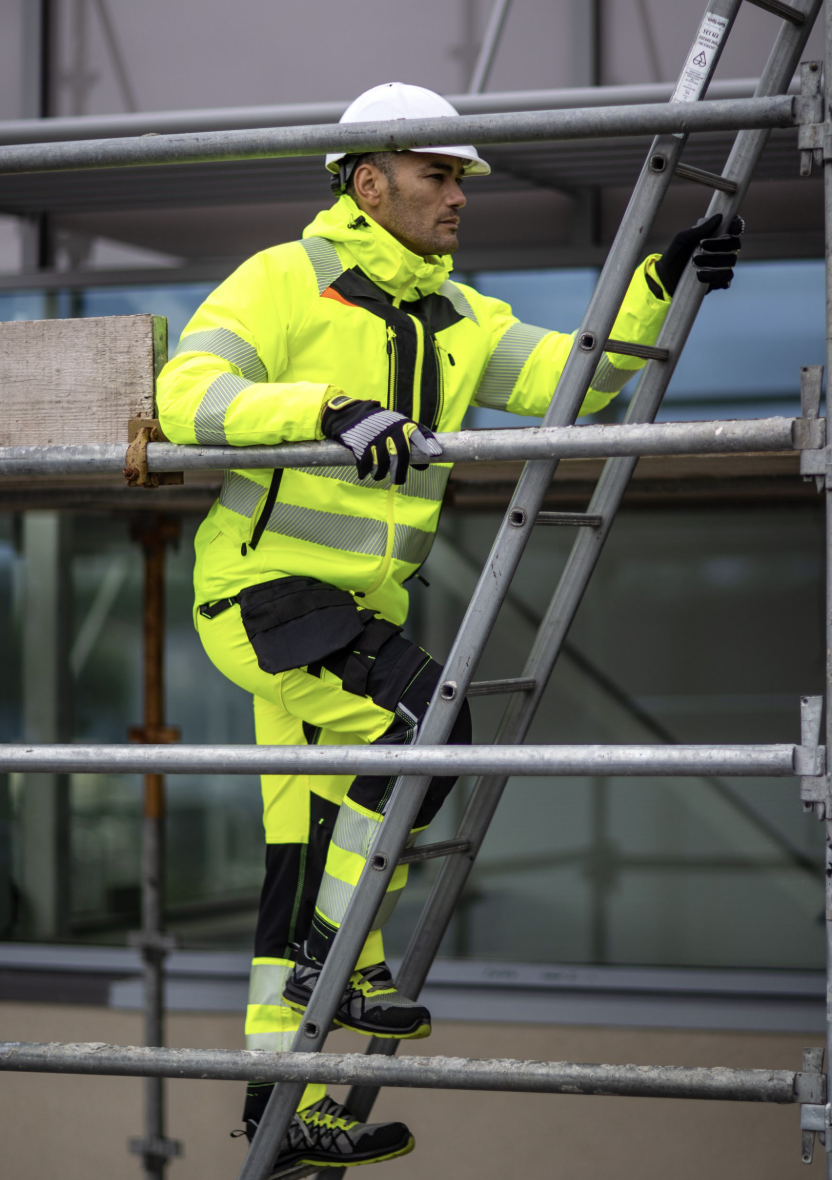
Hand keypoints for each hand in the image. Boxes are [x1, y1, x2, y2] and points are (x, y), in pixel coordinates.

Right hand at [321, 395, 442, 484]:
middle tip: (398, 480)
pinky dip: (365, 472)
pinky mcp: (361, 446)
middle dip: (400, 472)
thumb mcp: (396, 424)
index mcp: (400, 424)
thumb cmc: (379, 424)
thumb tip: (426, 463)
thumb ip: (411, 439)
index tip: (434, 454)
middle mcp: (390, 431)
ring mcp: (375, 439)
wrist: (350, 414)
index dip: (427, 443)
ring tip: (378, 475)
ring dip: (380, 473)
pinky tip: (364, 473)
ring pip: (383, 464)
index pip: (418, 433)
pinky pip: (366, 465)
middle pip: (400, 456)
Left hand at [655, 214, 743, 295]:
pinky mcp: (718, 280)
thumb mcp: (681, 240)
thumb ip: (699, 230)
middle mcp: (722, 249)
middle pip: (735, 245)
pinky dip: (714, 277)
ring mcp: (722, 265)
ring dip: (713, 261)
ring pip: (731, 262)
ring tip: (695, 263)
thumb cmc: (674, 255)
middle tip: (701, 246)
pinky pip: (725, 278)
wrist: (666, 278)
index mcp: (715, 235)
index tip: (734, 229)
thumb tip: (719, 217)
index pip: (734, 227)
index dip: (738, 226)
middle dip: (719, 245)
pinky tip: (701, 276)